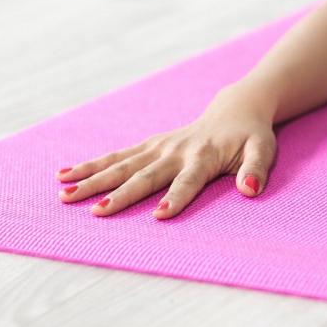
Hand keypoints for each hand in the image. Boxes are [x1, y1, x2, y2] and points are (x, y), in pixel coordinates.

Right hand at [54, 83, 277, 217]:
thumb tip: (250, 189)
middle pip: (146, 175)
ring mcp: (159, 147)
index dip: (176, 198)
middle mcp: (176, 151)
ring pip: (122, 164)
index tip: (159, 216)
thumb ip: (256, 170)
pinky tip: (63, 175)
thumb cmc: (251, 137)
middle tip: (96, 212)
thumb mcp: (263, 150)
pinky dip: (90, 165)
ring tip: (65, 195)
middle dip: (121, 194)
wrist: (236, 110)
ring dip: (93, 180)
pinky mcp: (148, 145)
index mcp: (204, 156)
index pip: (189, 181)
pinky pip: (116, 156)